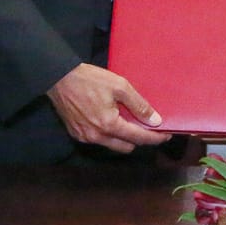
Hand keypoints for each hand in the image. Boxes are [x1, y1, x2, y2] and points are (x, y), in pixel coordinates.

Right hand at [47, 62, 167, 152]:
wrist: (59, 78)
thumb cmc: (90, 79)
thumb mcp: (119, 86)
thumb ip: (139, 105)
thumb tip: (155, 120)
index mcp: (109, 125)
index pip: (138, 138)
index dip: (155, 138)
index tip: (166, 135)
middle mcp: (97, 136)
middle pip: (126, 147)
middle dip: (139, 139)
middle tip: (148, 126)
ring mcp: (85, 137)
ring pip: (112, 145)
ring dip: (123, 137)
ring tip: (130, 122)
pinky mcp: (76, 134)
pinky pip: (99, 140)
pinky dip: (109, 134)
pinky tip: (111, 120)